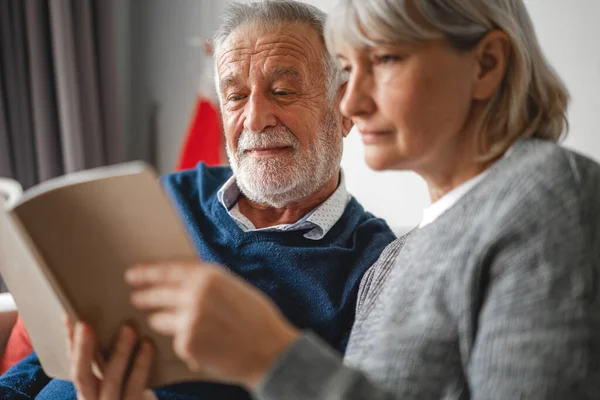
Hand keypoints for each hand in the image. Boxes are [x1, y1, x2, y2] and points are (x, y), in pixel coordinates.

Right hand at [66, 319, 157, 399]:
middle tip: (85, 324)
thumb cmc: (134, 389)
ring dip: (119, 352)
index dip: (70, 340)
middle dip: (82, 349)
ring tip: (128, 328)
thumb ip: (111, 355)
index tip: (68, 316)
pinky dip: (141, 365)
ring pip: (111, 380)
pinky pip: (135, 387)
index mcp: (87, 389)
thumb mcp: (120, 375)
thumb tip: (118, 316)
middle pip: (82, 375)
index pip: (73, 362)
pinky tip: (147, 346)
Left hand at [126, 261, 299, 389]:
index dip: (147, 272)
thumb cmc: (257, 320)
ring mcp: (189, 318)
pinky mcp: (186, 343)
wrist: (270, 351)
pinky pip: (175, 340)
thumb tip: (180, 283)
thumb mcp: (234, 288)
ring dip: (160, 321)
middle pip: (157, 293)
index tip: (132, 274)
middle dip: (144, 297)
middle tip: (136, 298)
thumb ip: (208, 283)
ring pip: (159, 319)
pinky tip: (199, 345)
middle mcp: (196, 293)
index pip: (168, 270)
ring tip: (172, 324)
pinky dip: (183, 343)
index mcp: (209, 275)